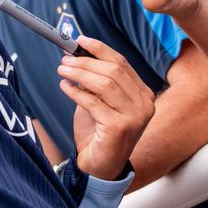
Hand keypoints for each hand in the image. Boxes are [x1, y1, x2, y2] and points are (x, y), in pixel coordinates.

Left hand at [58, 36, 154, 178]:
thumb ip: (95, 80)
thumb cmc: (99, 132)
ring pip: (105, 84)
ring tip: (62, 70)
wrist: (100, 167)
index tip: (80, 40)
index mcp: (143, 94)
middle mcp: (145, 104)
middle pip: (113, 71)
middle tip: (65, 59)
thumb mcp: (100, 101)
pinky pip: (93, 102)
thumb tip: (76, 54)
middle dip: (86, 61)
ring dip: (79, 73)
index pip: (122, 63)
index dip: (100, 49)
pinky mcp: (120, 128)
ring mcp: (135, 117)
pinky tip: (64, 87)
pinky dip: (76, 92)